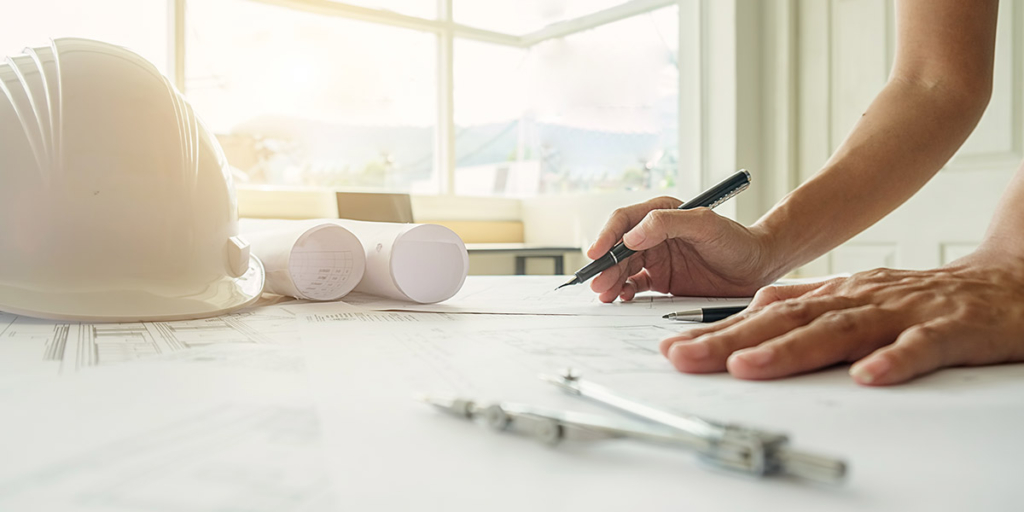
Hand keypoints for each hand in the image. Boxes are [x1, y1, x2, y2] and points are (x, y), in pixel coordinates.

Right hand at [588, 196, 776, 302]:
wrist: (758, 268)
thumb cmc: (737, 242)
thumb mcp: (705, 225)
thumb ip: (668, 223)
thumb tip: (633, 234)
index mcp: (662, 213)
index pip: (624, 221)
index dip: (607, 236)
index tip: (596, 253)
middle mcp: (654, 234)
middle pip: (619, 248)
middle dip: (605, 265)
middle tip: (598, 283)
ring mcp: (657, 257)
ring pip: (623, 268)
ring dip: (611, 280)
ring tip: (605, 294)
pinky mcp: (662, 279)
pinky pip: (635, 284)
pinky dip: (624, 291)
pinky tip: (621, 298)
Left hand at [658, 250, 1023, 384]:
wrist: (1005, 285)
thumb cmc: (925, 295)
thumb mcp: (858, 294)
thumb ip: (810, 300)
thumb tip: (756, 305)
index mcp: (836, 295)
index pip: (767, 314)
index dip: (718, 331)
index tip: (673, 349)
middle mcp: (859, 299)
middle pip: (787, 320)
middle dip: (731, 340)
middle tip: (683, 358)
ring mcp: (902, 313)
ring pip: (840, 331)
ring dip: (790, 349)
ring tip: (745, 367)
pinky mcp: (948, 330)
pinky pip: (919, 348)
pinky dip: (892, 361)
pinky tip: (864, 377)